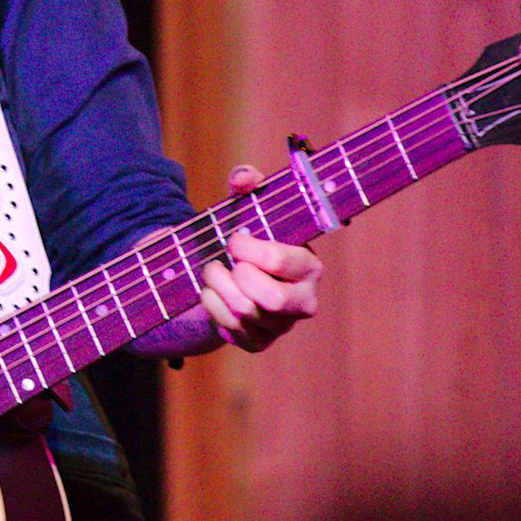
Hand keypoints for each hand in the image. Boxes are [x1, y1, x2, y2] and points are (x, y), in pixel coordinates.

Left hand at [199, 164, 321, 351]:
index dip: (247, 249)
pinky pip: (233, 332)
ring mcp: (282, 326)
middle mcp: (304, 300)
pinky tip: (211, 294)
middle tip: (222, 262)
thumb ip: (248, 184)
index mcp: (309, 266)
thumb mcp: (248, 206)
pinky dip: (213, 309)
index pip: (280, 261)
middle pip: (269, 298)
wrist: (231, 275)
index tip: (234, 240)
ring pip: (244, 313)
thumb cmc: (247, 237)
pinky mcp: (259, 342)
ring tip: (211, 273)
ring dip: (217, 288)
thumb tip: (243, 178)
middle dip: (235, 277)